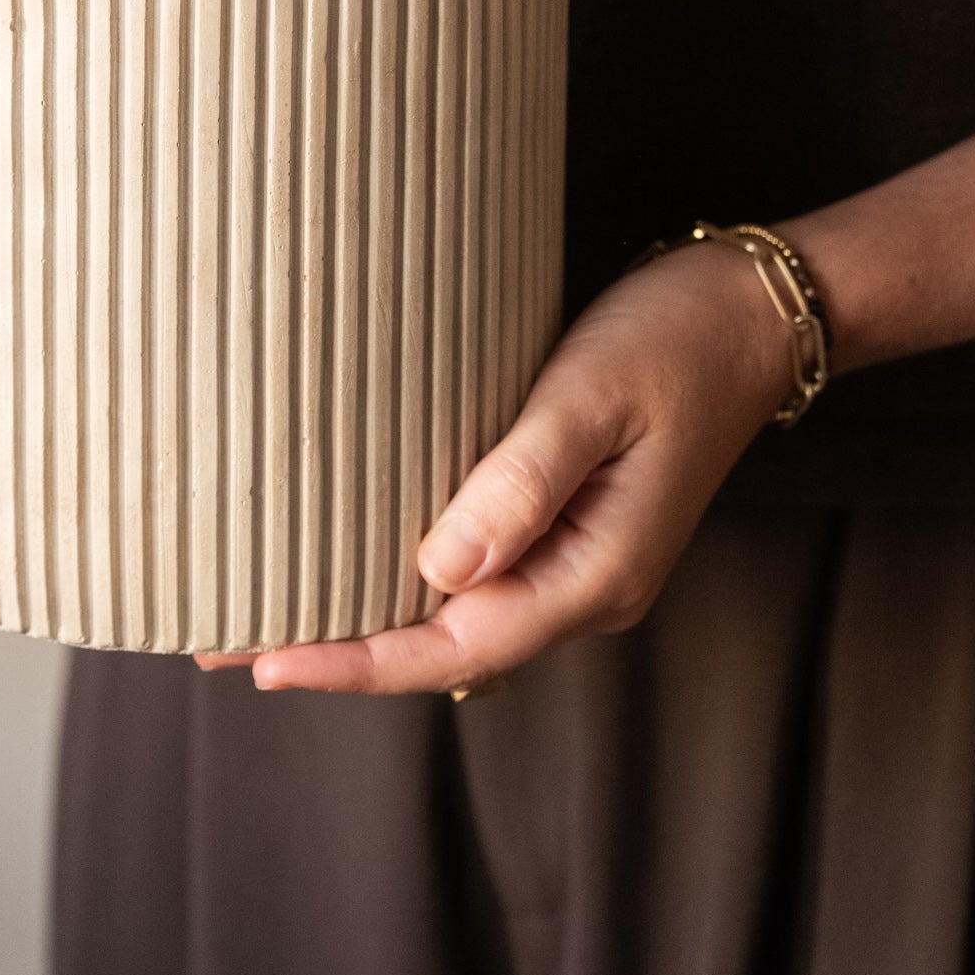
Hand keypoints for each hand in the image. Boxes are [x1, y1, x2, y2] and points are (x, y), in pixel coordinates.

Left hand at [208, 242, 792, 694]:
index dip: (355, 661)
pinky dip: (404, 571)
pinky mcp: (566, 522)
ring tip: (265, 602)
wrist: (753, 312)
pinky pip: (473, 571)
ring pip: (454, 613)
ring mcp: (576, 558)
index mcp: (594, 574)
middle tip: (221, 637)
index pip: (453, 645)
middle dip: (337, 647)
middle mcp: (583, 585)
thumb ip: (519, 482)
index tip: (263, 660)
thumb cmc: (675, 339)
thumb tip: (437, 570)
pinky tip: (352, 551)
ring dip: (364, 612)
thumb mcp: (592, 396)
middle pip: (442, 645)